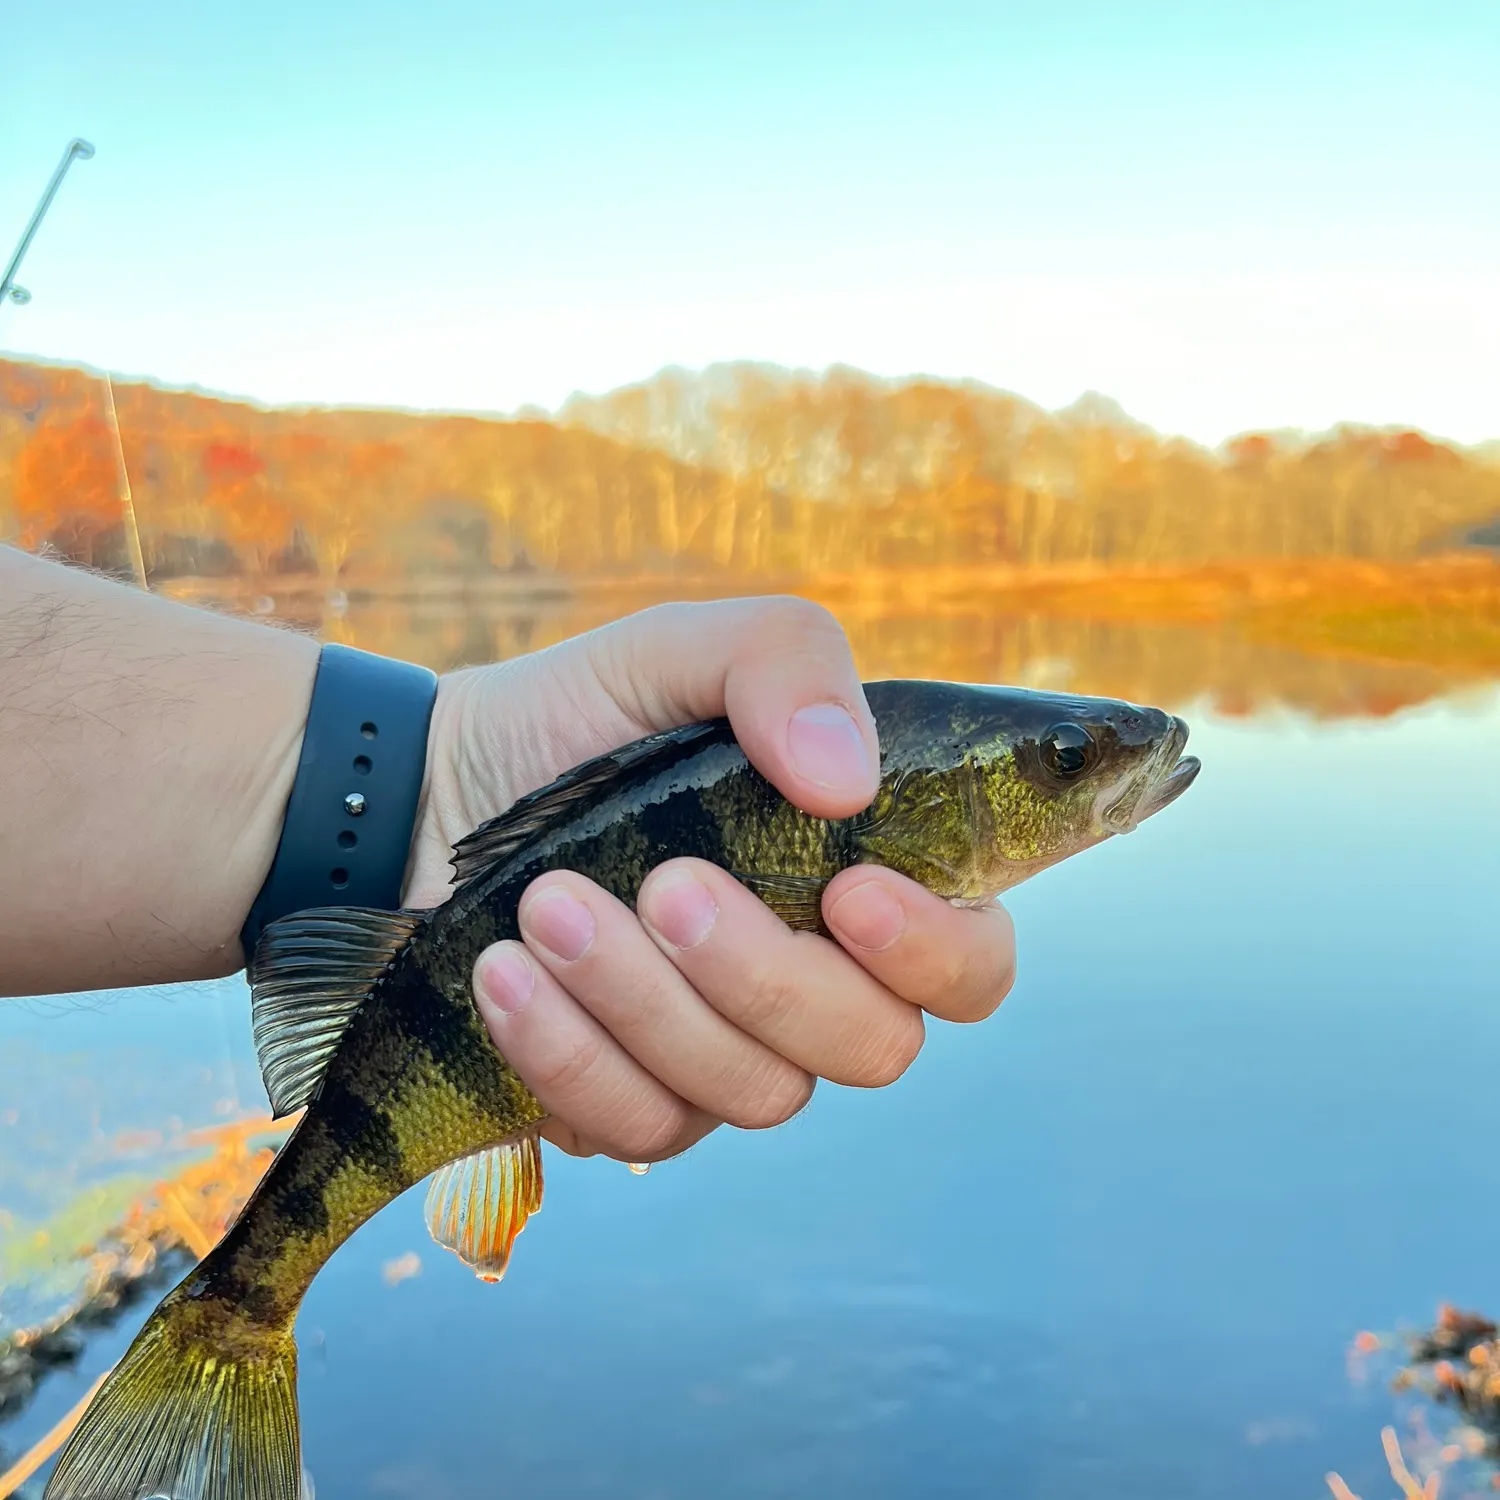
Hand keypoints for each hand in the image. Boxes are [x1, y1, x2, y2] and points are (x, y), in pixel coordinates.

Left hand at [406, 597, 1016, 1162]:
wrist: (428, 794)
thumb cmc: (580, 719)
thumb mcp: (680, 650)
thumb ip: (785, 663)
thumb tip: (845, 782)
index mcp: (858, 877)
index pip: (970, 962)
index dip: (935, 950)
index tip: (848, 892)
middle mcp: (813, 983)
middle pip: (871, 1047)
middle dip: (762, 974)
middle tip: (664, 885)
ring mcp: (727, 1055)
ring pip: (752, 1093)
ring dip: (644, 1000)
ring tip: (546, 904)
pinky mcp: (634, 1103)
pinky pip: (639, 1125)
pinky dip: (568, 1051)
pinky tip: (501, 973)